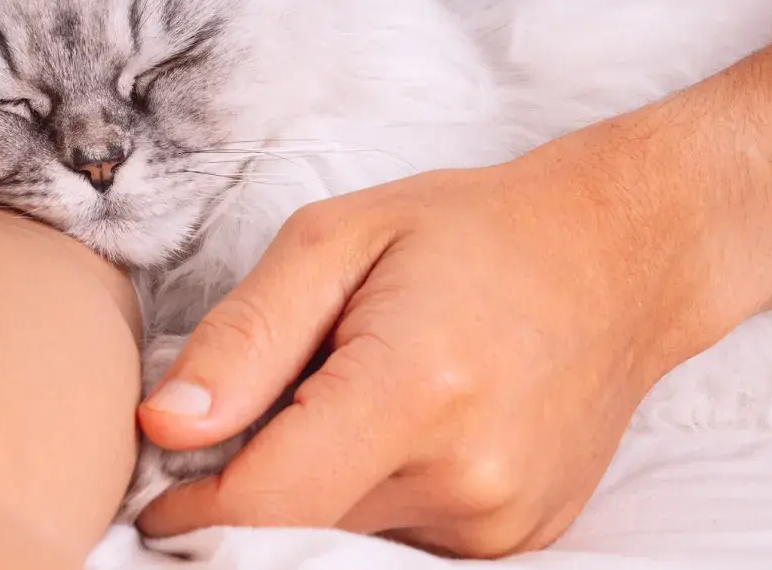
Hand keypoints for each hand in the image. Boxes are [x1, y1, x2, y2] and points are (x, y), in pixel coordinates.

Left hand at [134, 121, 733, 556]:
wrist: (617, 257)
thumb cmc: (465, 233)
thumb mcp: (332, 240)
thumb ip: (244, 337)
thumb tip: (163, 424)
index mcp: (414, 389)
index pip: (266, 502)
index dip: (190, 506)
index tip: (154, 486)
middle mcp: (468, 476)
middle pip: (301, 522)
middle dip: (251, 481)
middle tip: (253, 407)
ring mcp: (501, 520)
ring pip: (346, 533)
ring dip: (315, 484)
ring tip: (346, 393)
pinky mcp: (517, 538)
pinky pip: (400, 535)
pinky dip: (369, 491)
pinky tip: (394, 423)